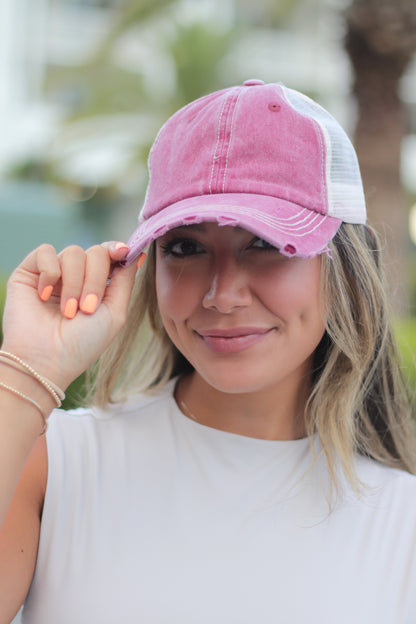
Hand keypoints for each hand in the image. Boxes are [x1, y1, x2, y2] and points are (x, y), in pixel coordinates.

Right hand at [1, 242, 139, 388]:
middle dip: (96, 279)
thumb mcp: (115, 313)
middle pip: (96, 252)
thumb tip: (138, 252)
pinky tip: (44, 295)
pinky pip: (45, 251)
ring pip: (73, 252)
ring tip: (68, 311)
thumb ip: (125, 281)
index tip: (124, 251)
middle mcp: (76, 276)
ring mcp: (53, 273)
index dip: (118, 249)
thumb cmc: (83, 344)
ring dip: (75, 283)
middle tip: (87, 308)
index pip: (110, 255)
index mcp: (97, 285)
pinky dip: (50, 272)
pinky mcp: (29, 272)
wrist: (46, 360)